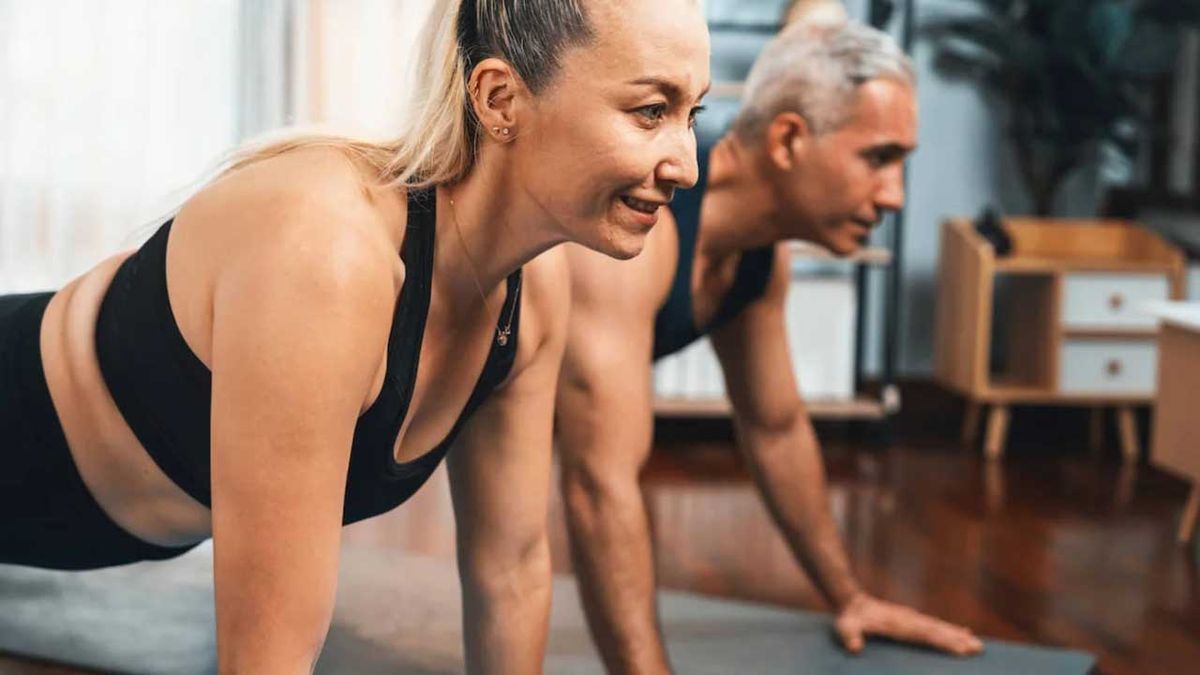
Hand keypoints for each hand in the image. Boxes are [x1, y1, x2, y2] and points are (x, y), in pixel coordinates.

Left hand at [833, 593, 983, 656]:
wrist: (851, 601)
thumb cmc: (849, 618)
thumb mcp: (844, 627)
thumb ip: (849, 636)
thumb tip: (854, 647)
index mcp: (898, 624)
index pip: (924, 634)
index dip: (942, 641)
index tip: (960, 647)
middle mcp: (909, 620)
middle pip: (937, 631)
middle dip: (957, 640)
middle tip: (978, 648)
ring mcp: (911, 619)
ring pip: (939, 628)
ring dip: (957, 635)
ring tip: (976, 644)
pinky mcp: (911, 620)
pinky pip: (934, 627)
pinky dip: (949, 630)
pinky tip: (962, 633)